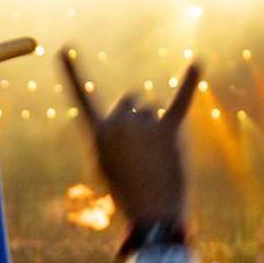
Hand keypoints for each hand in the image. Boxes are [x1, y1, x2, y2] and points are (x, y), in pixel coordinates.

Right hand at [61, 52, 198, 227]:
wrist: (152, 214)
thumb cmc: (127, 193)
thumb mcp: (107, 165)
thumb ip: (114, 137)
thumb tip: (133, 117)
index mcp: (99, 131)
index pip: (82, 97)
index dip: (72, 72)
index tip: (64, 48)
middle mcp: (120, 122)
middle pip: (132, 101)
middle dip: (138, 117)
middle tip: (143, 149)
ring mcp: (146, 125)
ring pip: (154, 109)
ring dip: (157, 127)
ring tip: (158, 156)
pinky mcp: (171, 131)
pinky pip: (181, 101)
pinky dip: (190, 82)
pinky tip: (198, 63)